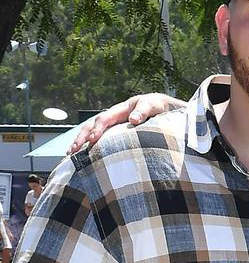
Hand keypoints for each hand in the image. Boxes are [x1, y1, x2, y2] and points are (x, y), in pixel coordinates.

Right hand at [69, 93, 185, 153]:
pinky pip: (99, 138)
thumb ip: (144, 111)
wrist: (163, 107)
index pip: (105, 119)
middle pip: (92, 125)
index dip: (98, 129)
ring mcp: (112, 125)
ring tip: (71, 154)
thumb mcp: (153, 106)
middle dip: (82, 137)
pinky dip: (88, 146)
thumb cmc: (158, 107)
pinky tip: (81, 156)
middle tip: (74, 150)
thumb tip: (133, 119)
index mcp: (121, 110)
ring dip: (81, 142)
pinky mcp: (114, 133)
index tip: (92, 140)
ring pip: (91, 131)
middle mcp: (113, 116)